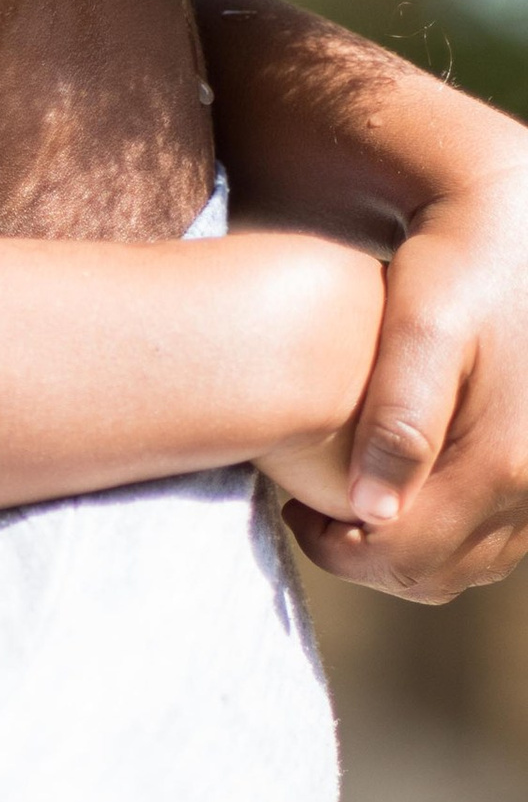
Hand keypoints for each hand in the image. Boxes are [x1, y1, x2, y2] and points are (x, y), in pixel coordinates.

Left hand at [284, 159, 527, 599]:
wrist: (515, 227)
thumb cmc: (459, 265)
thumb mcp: (422, 329)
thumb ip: (398, 421)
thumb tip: (368, 512)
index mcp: (502, 462)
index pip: (405, 559)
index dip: (336, 552)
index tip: (295, 512)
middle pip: (436, 574)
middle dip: (366, 558)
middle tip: (315, 513)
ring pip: (468, 565)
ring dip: (405, 553)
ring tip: (351, 502)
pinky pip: (491, 537)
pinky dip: (443, 534)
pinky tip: (400, 489)